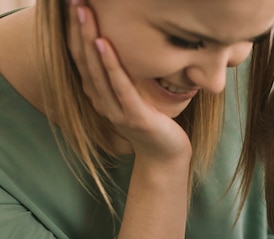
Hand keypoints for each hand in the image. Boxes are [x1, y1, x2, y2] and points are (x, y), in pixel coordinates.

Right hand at [67, 2, 191, 160]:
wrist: (167, 156)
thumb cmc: (155, 122)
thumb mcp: (135, 94)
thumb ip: (124, 74)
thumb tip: (122, 43)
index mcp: (100, 94)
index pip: (81, 57)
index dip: (73, 30)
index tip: (73, 4)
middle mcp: (102, 101)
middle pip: (83, 58)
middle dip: (76, 27)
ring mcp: (116, 110)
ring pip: (96, 69)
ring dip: (88, 37)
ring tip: (83, 11)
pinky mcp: (134, 116)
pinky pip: (120, 85)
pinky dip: (110, 64)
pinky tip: (103, 43)